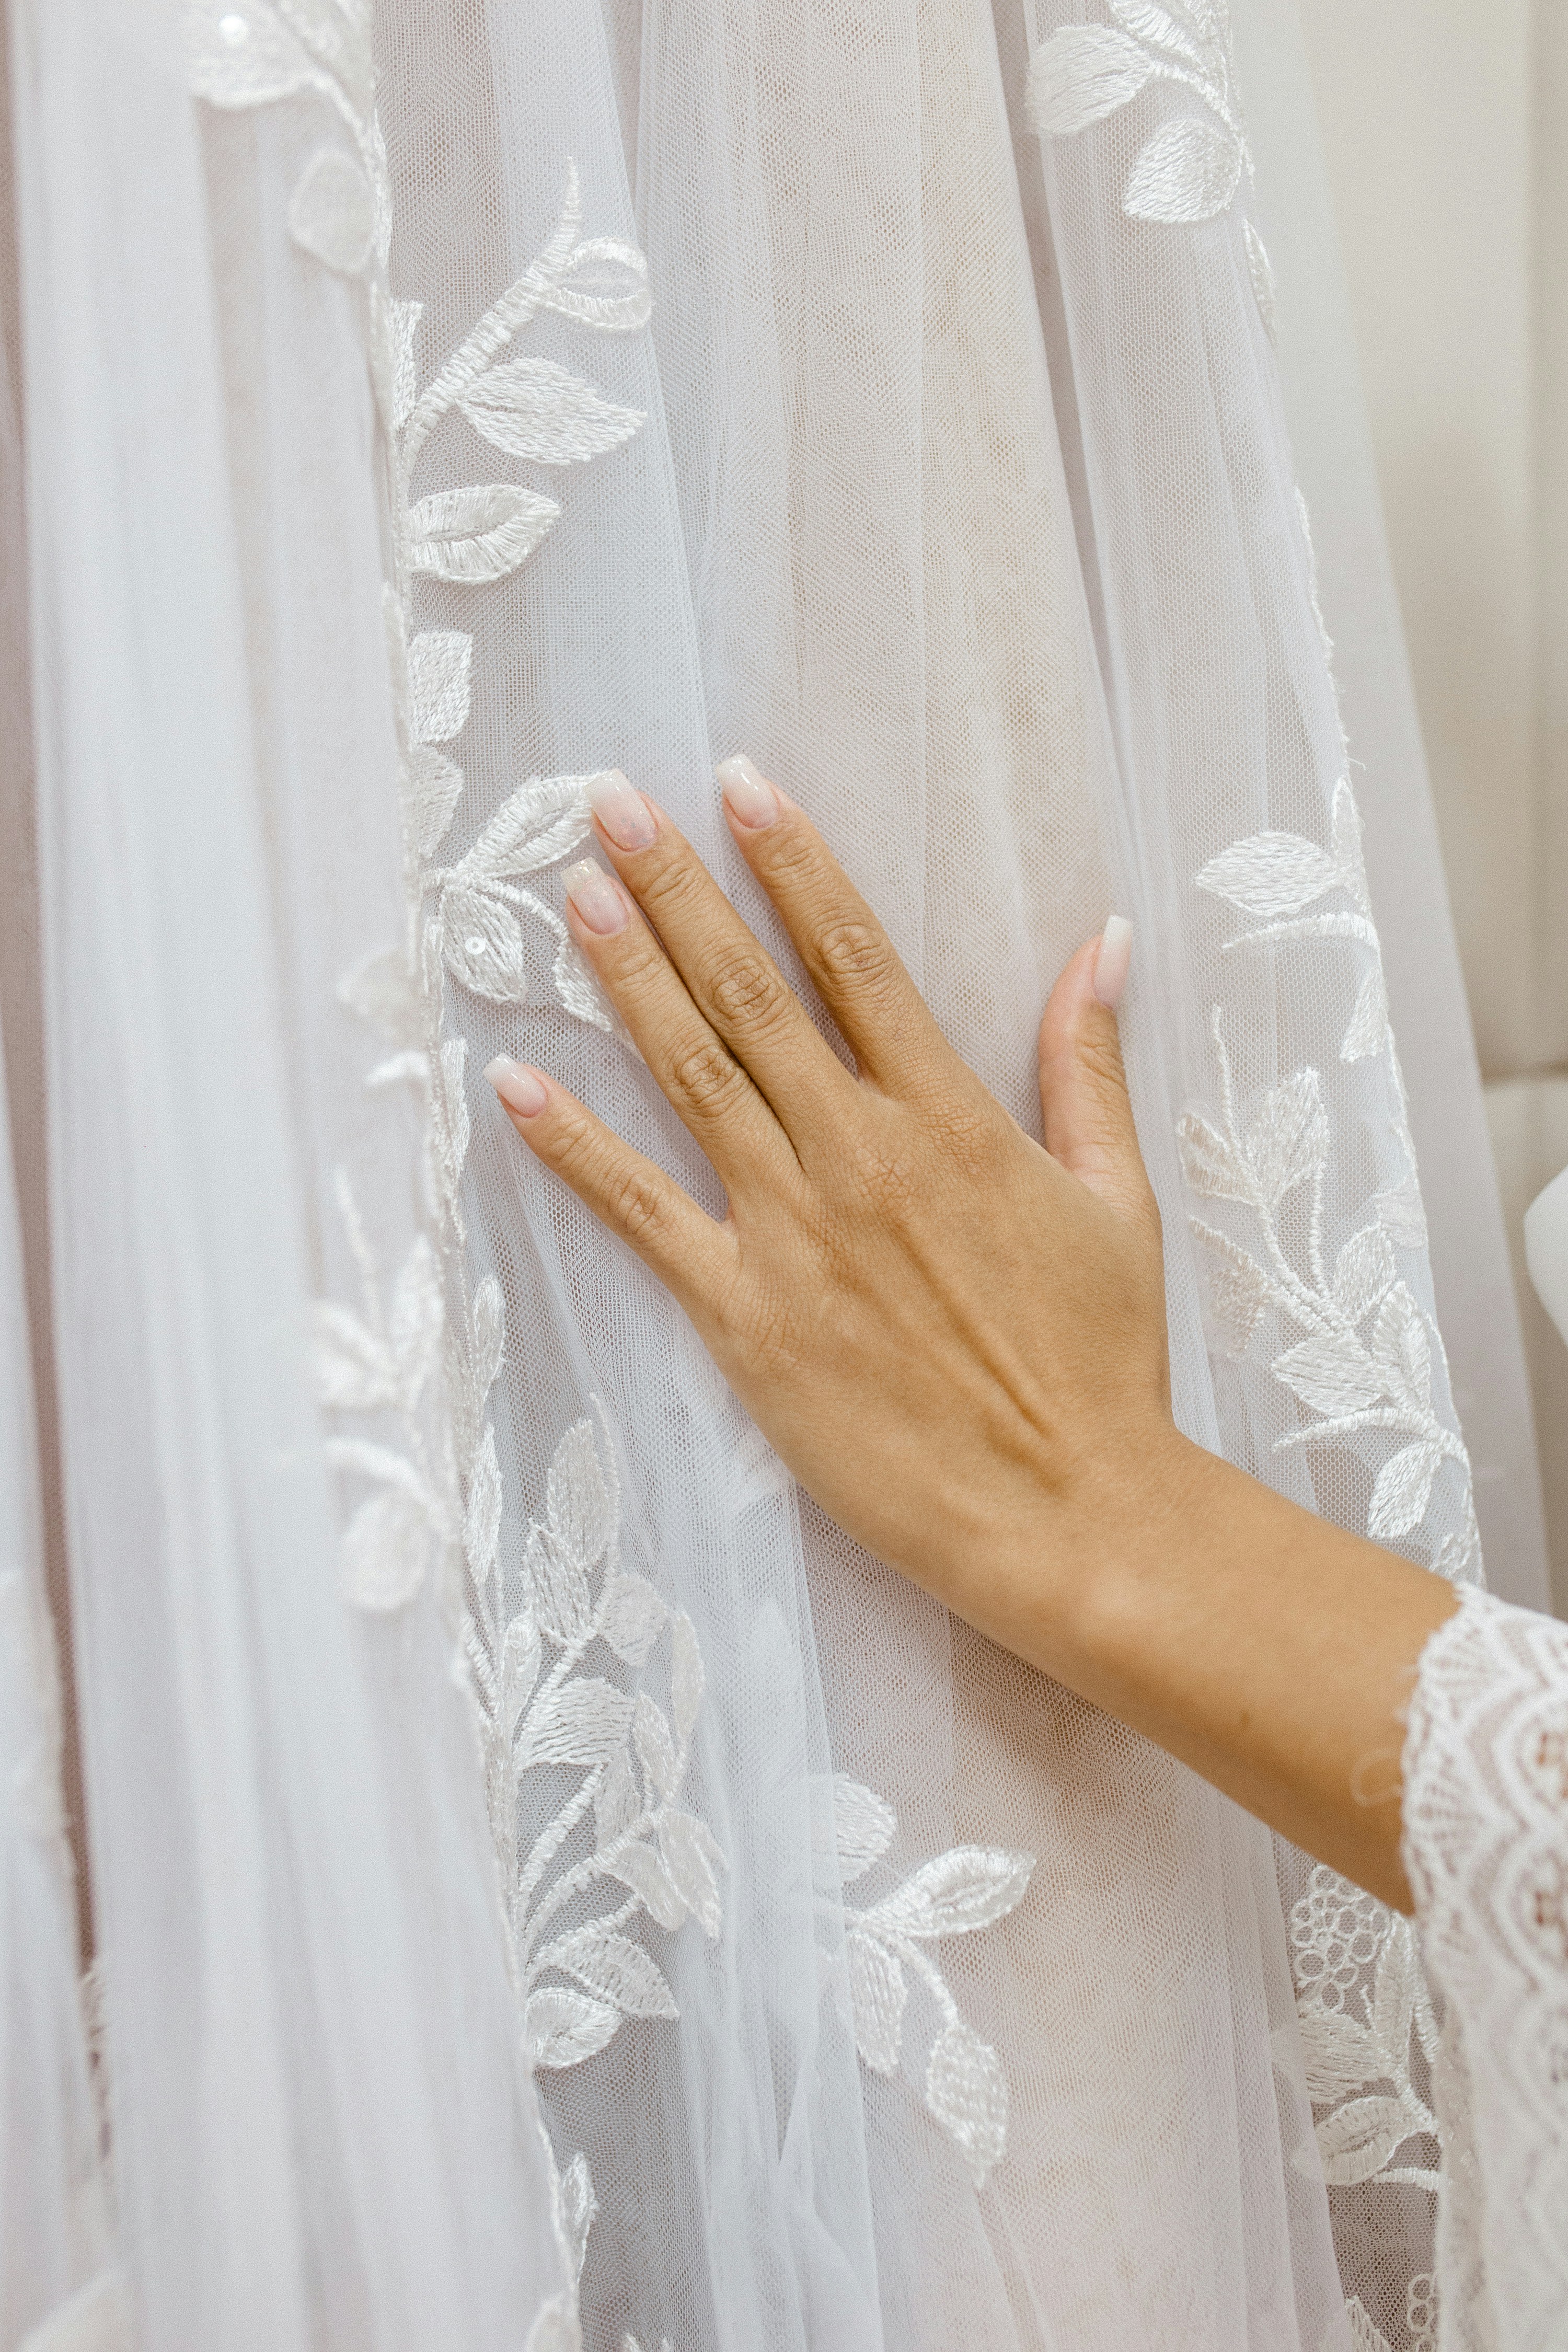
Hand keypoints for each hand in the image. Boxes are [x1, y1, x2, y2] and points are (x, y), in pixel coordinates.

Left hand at [486, 757, 1179, 1665]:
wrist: (1069, 1512)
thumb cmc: (1101, 1363)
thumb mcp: (1116, 1200)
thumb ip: (1088, 1066)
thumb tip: (1101, 942)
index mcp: (951, 1120)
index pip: (857, 957)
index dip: (791, 862)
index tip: (740, 783)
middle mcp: (862, 1155)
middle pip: (751, 994)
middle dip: (676, 888)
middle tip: (608, 802)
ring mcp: (795, 1233)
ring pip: (692, 1076)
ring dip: (625, 978)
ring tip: (568, 894)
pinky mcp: (746, 1318)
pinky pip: (643, 1214)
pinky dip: (573, 1146)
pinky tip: (512, 1082)